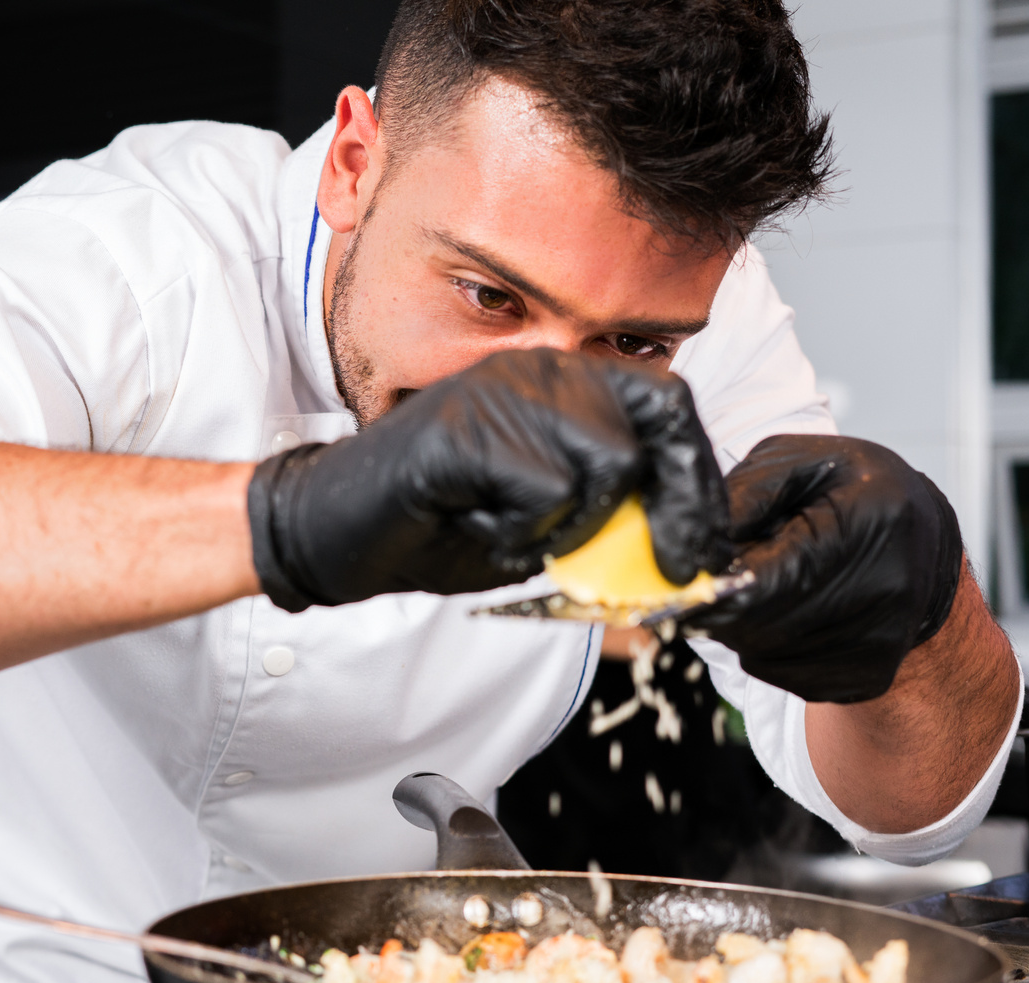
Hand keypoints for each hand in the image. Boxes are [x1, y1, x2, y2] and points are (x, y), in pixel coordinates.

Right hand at [248, 348, 730, 610]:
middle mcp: (537, 368)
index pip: (668, 404)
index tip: (698, 550)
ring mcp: (500, 390)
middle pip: (659, 417)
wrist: (329, 529)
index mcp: (560, 382)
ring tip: (516, 531)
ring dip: (579, 526)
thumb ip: (607, 528)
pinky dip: (521, 533)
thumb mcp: (541, 530)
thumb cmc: (431, 526)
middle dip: (679, 504)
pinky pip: (547, 492)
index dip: (699, 479)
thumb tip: (681, 567)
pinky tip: (474, 524)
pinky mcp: (466, 426)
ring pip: (610, 463)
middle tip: (673, 568)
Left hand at [689, 434, 962, 702]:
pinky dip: (765, 647)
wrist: (923, 542)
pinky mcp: (867, 679)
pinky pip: (780, 675)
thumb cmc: (855, 492)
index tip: (680, 584)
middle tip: (714, 580)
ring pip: (761, 655)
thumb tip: (690, 544)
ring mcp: (879, 644)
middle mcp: (885, 591)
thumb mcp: (799, 463)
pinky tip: (787, 611)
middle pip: (758, 627)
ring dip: (741, 626)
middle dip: (720, 606)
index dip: (712, 588)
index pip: (767, 581)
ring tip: (765, 586)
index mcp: (870, 522)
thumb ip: (743, 494)